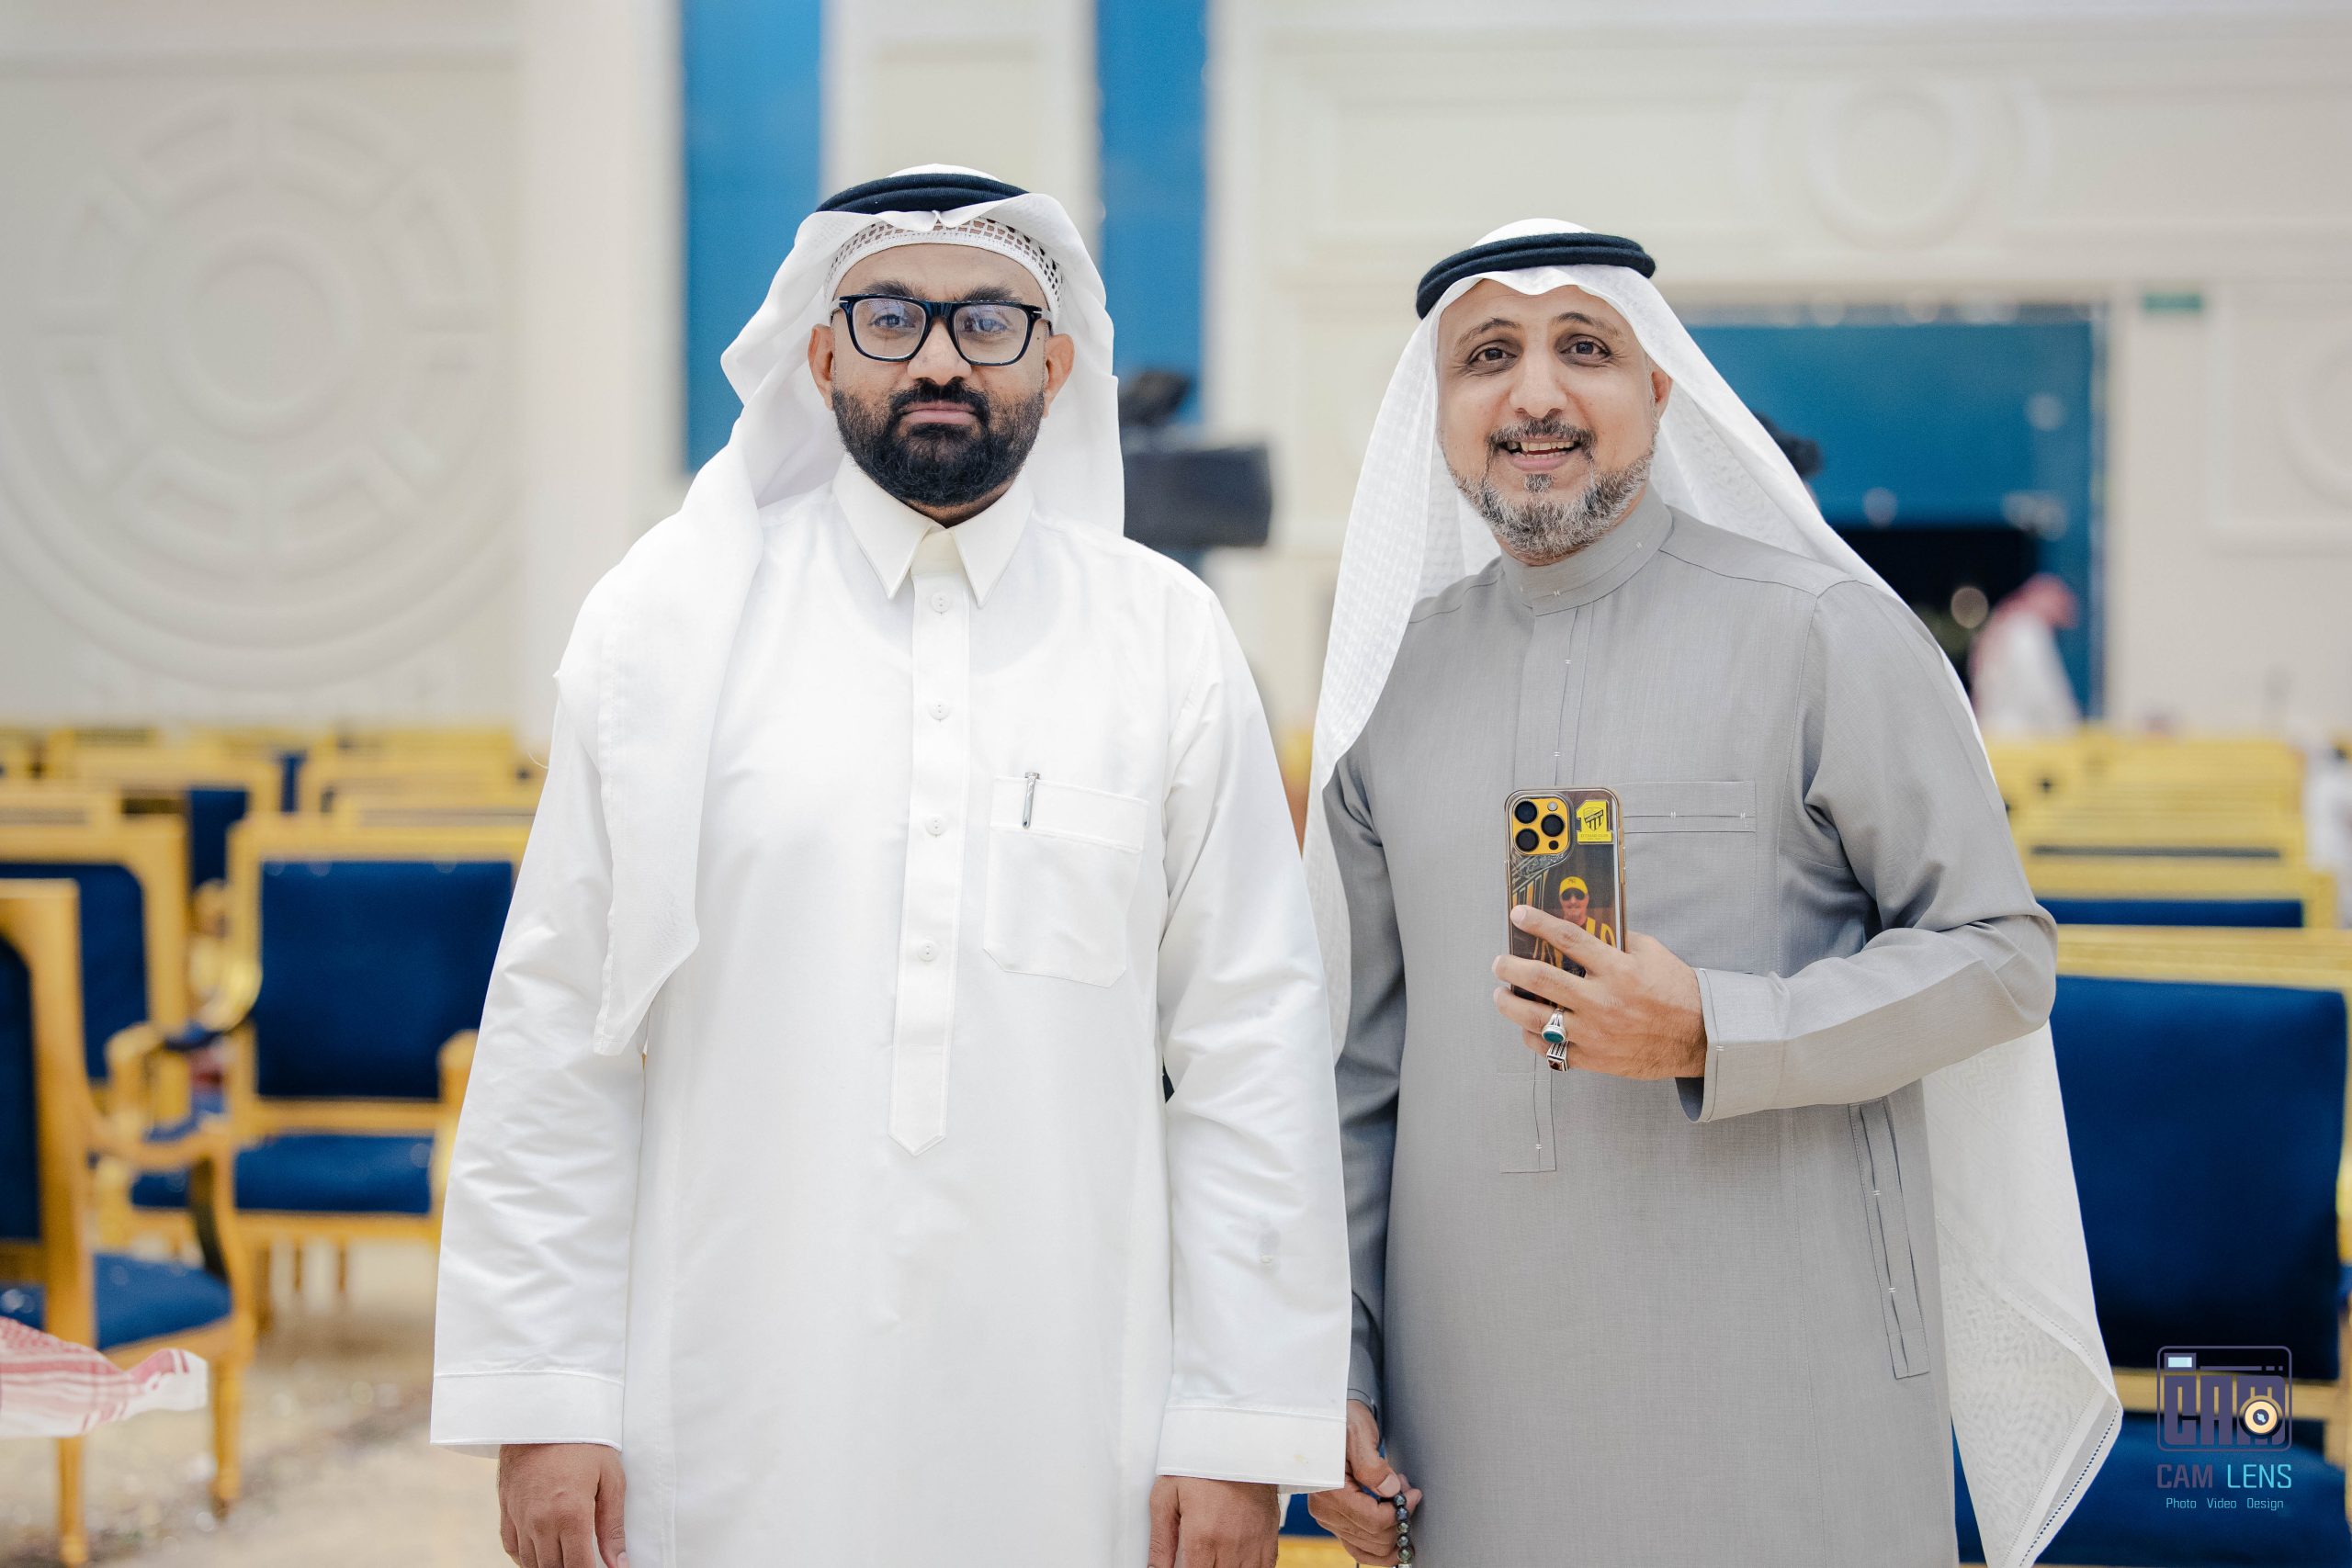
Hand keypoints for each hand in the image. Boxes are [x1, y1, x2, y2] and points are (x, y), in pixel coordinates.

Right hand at [498, 1443, 625, 1567]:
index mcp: (571, 1515)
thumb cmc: (584, 1442)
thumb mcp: (611, 1478)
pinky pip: (511, 1548)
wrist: (544, 1413)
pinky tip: (541, 1555)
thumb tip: (618, 1563)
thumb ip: (613, 1526)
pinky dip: (526, 1558)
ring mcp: (519, 1517)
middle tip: (584, 1561)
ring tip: (567, 1558)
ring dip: (550, 1566)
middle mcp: (540, 1522)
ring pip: (531, 1563)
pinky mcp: (506, 1509)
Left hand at [1147, 1475, 1279, 1567]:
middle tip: (1196, 1554)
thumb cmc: (1199, 1465)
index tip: (1181, 1563)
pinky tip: (1233, 1558)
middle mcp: (1230, 1547)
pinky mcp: (1269, 1540)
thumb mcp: (1167, 1495)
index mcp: (1202, 1537)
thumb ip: (1160, 1540)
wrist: (1239, 1442)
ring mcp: (1253, 1546)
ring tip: (1212, 1555)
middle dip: (1202, 1567)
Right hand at [1304, 1400, 1420, 1564]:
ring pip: (1369, 1548)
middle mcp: (1325, 1510)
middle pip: (1374, 1537)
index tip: (1414, 1494)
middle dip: (1399, 1521)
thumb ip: (1373, 1465)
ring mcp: (1328, 1517)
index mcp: (1329, 1490)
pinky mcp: (1334, 1519)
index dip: (1400, 1512)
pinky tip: (1395, 1536)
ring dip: (1392, 1533)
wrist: (1328, 1421)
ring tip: (1402, 1508)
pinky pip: (1358, 1547)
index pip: (1373, 1519)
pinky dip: (1379, 1548)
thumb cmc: (1341, 1422)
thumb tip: (1392, 1491)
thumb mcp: (1358, 1435)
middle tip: (1409, 1495)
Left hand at [1492, 906, 1705, 1078]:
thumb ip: (1618, 940)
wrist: (1700, 1037)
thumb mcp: (1651, 954)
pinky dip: (1532, 1037)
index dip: (1538, 923)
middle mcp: (1601, 1000)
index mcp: (1617, 969)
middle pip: (1540, 979)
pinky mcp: (1594, 1058)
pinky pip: (1550, 1049)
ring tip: (1501, 995)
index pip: (1568, 939)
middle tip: (1500, 963)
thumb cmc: (1676, 992)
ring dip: (1509, 1004)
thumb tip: (1585, 926)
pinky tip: (1527, 1027)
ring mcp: (1595, 1032)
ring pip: (1535, 1018)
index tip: (1518, 915)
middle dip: (1510, 968)